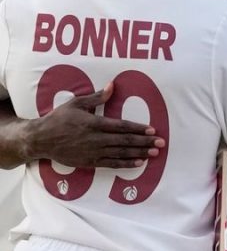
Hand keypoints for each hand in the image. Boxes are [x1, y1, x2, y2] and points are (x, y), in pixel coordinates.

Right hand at [26, 84, 164, 168]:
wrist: (42, 139)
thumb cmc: (59, 119)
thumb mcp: (75, 103)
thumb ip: (96, 97)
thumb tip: (112, 86)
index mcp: (93, 123)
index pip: (121, 126)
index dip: (138, 128)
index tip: (152, 129)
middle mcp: (96, 139)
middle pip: (125, 141)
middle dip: (144, 141)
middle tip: (161, 143)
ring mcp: (94, 152)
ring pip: (121, 153)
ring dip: (139, 153)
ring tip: (154, 153)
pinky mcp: (91, 162)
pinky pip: (112, 164)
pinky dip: (126, 164)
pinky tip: (139, 162)